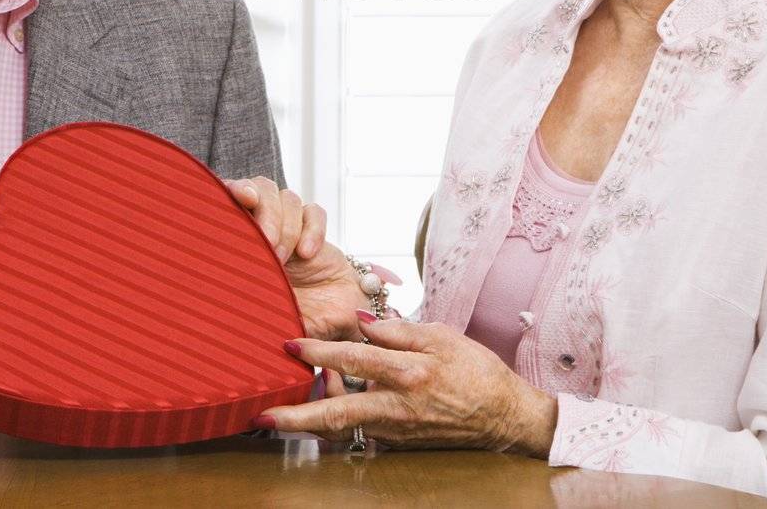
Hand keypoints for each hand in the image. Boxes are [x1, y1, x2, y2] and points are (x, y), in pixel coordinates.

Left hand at [225, 178, 396, 339]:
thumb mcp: (266, 313)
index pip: (228, 201)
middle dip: (265, 213)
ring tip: (286, 259)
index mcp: (241, 244)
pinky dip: (312, 228)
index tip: (242, 197)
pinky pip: (313, 212)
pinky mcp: (314, 230)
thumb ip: (250, 305)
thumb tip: (229, 309)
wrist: (333, 317)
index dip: (232, 190)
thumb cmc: (292, 316)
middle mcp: (263, 230)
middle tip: (269, 246)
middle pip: (260, 189)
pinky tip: (308, 254)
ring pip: (286, 198)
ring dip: (287, 226)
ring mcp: (289, 227)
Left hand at [253, 313, 557, 455]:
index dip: (318, 350)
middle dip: (295, 417)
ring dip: (311, 419)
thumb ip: (399, 330)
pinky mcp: (398, 442)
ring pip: (343, 426)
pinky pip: (359, 430)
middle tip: (262, 416)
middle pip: (336, 412)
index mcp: (407, 373)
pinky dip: (338, 421)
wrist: (504, 417)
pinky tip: (325, 408)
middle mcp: (397, 407)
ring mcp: (396, 430)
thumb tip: (364, 323)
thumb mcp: (442, 336)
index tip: (288, 344)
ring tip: (285, 409)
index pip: (352, 358)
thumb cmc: (476, 371)